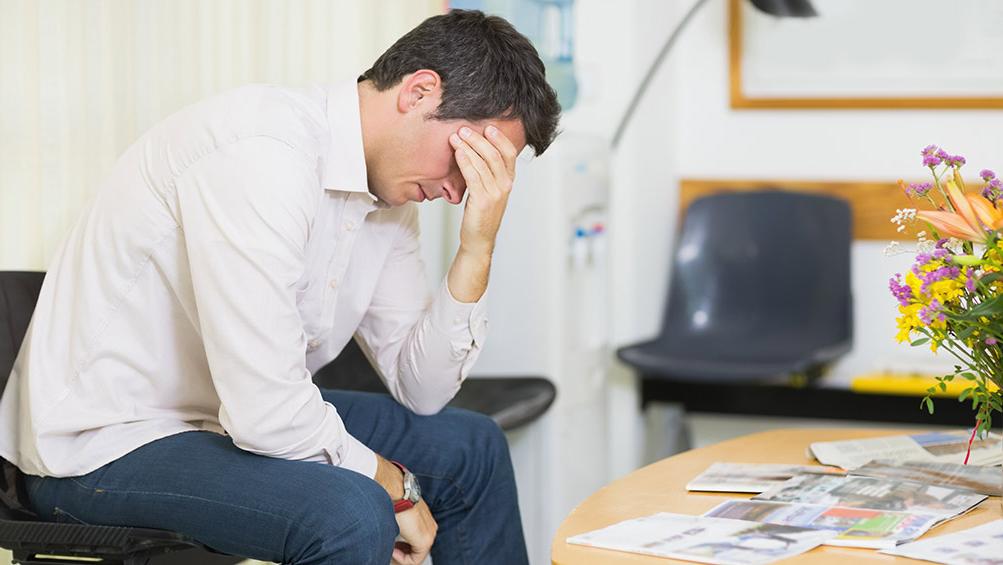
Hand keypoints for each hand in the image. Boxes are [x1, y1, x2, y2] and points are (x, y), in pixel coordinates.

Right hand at [392, 498, 436, 563]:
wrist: (398, 492)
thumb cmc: (396, 499)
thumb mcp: (401, 514)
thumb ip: (402, 525)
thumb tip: (395, 531)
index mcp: (426, 523)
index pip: (416, 543)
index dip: (401, 548)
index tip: (391, 545)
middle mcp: (431, 530)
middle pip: (416, 550)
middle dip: (401, 553)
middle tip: (390, 549)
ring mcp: (429, 536)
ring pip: (415, 556)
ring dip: (401, 556)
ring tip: (391, 548)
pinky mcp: (425, 541)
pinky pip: (414, 560)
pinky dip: (402, 559)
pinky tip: (393, 550)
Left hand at [449, 124, 519, 257]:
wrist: (478, 239)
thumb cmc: (480, 214)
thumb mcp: (488, 190)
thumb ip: (487, 172)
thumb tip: (475, 149)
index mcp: (508, 181)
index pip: (509, 154)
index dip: (500, 138)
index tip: (488, 127)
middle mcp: (505, 186)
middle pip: (494, 155)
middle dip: (478, 139)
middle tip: (464, 129)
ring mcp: (495, 194)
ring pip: (483, 163)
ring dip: (468, 147)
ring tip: (456, 137)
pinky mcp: (482, 201)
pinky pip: (474, 176)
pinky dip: (465, 161)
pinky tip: (458, 152)